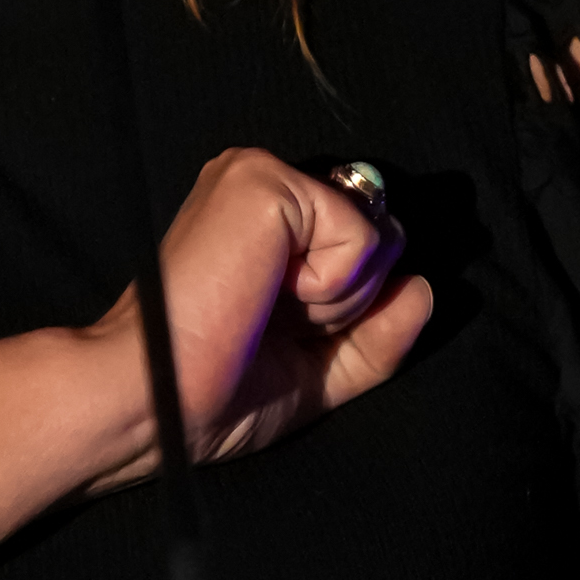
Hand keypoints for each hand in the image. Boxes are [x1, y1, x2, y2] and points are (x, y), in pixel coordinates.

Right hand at [85, 148, 431, 484]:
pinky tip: (267, 295)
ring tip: (265, 310)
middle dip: (351, 299)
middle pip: (383, 232)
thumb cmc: (211, 390)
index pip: (366, 244)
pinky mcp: (263, 182)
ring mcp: (260, 176)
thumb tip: (424, 290)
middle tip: (274, 322)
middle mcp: (262, 185)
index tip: (279, 333)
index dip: (348, 306)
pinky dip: (331, 286)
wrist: (155, 403)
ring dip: (340, 296)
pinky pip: (361, 235)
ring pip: (377, 231)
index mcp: (266, 223)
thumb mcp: (318, 368)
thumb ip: (377, 333)